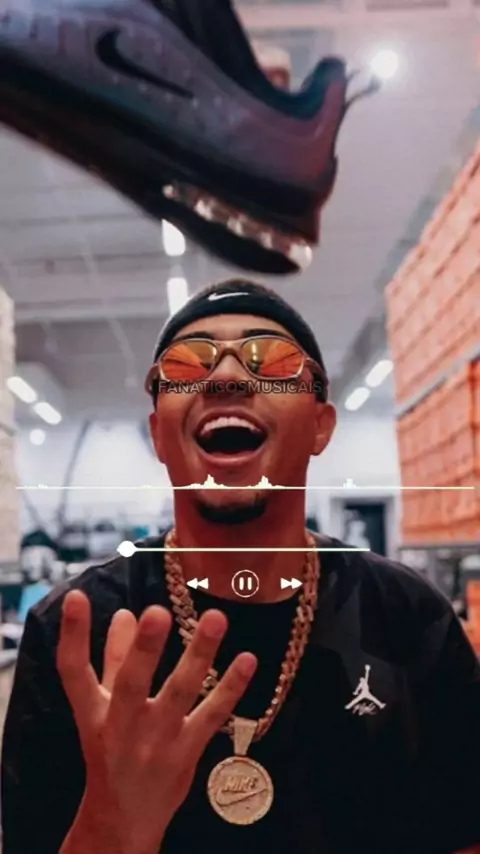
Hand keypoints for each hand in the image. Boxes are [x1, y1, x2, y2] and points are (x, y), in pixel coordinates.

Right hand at [57, 590, 256, 853]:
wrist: (124, 817)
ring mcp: (157, 740)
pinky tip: (248, 659)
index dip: (73, 634)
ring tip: (216, 618)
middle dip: (143, 649)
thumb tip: (124, 613)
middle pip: (129, 683)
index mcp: (93, 710)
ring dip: (199, 655)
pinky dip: (231, 687)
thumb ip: (113, 660)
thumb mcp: (103, 709)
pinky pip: (212, 715)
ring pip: (179, 693)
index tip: (76, 596)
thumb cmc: (112, 750)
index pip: (73, 670)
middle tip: (156, 612)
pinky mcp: (187, 752)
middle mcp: (121, 725)